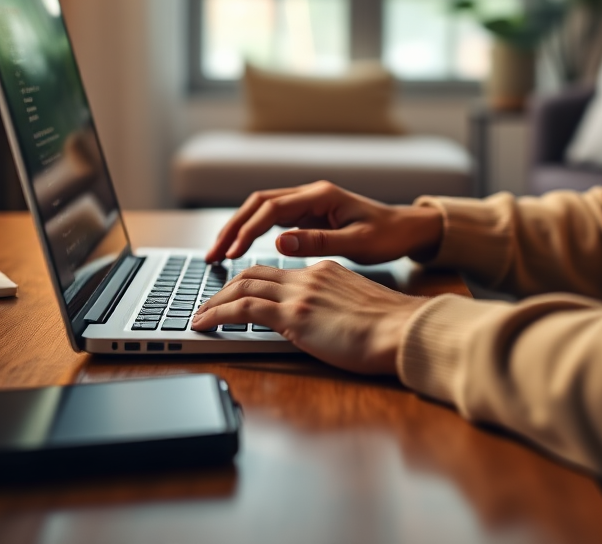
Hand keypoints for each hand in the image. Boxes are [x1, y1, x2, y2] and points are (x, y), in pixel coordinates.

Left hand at [190, 261, 426, 374]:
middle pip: (255, 273)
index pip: (278, 272)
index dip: (252, 282)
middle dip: (226, 287)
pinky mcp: (293, 315)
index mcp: (325, 271)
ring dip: (215, 301)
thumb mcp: (359, 308)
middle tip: (208, 304)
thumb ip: (336, 306)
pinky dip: (218, 314)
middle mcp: (309, 276)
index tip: (237, 294)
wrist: (402, 330)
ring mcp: (300, 294)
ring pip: (243, 287)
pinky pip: (244, 310)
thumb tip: (326, 323)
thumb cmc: (391, 328)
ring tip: (199, 316)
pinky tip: (204, 324)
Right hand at [203, 181, 443, 264]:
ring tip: (220, 254)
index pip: (272, 209)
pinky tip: (242, 251)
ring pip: (263, 210)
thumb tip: (280, 242)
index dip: (247, 230)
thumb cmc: (387, 235)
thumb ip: (318, 242)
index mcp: (321, 195)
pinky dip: (254, 233)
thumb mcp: (356, 242)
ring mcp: (309, 204)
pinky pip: (274, 220)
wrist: (407, 229)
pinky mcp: (309, 216)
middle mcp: (311, 194)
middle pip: (259, 204)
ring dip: (240, 229)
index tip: (231, 254)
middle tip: (213, 255)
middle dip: (233, 227)